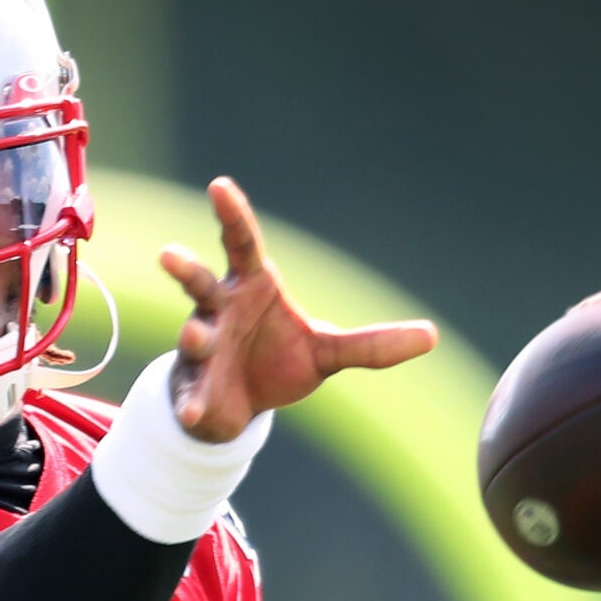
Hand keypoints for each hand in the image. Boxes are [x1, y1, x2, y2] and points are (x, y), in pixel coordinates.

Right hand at [157, 177, 437, 441]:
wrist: (240, 408)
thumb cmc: (278, 361)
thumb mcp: (326, 352)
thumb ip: (370, 345)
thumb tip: (432, 337)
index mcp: (250, 287)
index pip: (240, 243)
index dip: (231, 214)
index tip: (218, 185)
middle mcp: (219, 311)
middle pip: (200, 283)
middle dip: (185, 269)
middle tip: (168, 254)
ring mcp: (201, 349)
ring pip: (193, 335)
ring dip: (194, 335)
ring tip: (197, 336)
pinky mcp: (193, 388)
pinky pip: (191, 393)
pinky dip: (192, 403)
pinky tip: (196, 414)